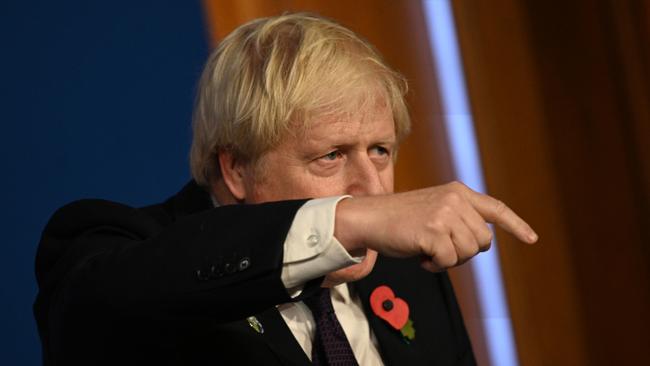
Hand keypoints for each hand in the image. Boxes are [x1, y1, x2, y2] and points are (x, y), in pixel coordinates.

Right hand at [334, 181, 536, 271]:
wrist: (369, 217)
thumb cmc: (400, 220)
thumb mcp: (435, 209)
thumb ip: (459, 218)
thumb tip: (482, 242)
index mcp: (458, 191)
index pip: (495, 208)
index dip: (516, 225)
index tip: (532, 239)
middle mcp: (455, 199)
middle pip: (483, 241)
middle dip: (465, 252)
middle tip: (440, 250)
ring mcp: (444, 214)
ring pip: (468, 253)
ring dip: (449, 260)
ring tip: (427, 250)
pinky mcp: (432, 231)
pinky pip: (448, 261)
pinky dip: (435, 266)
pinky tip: (420, 257)